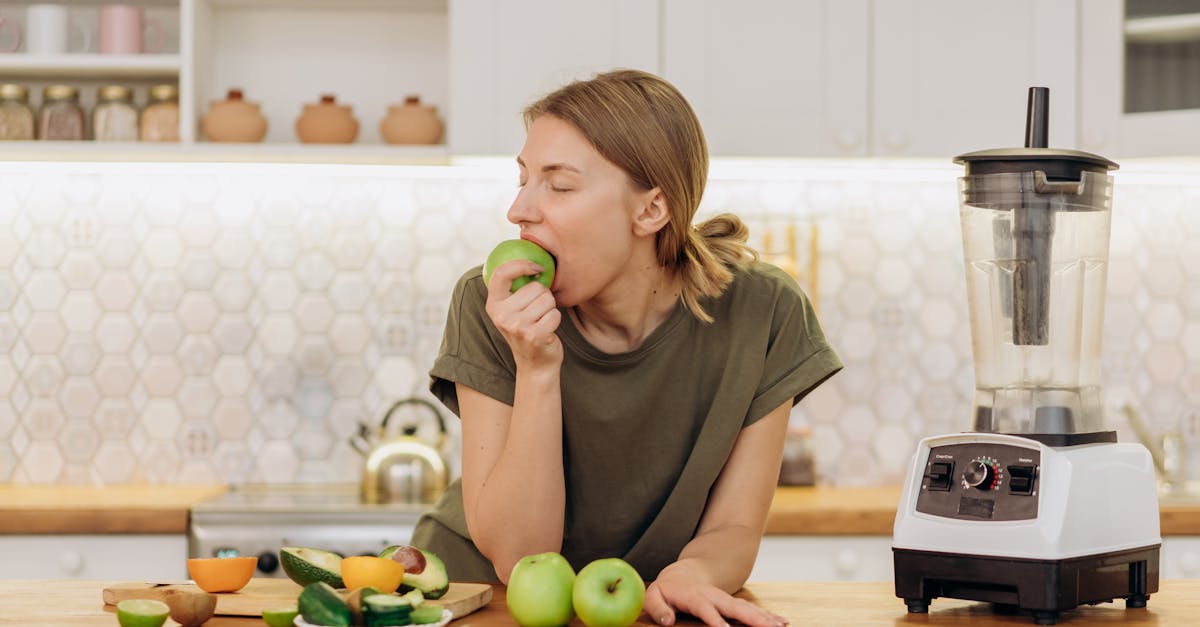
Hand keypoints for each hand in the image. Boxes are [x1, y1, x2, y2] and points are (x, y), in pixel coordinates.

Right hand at [484, 259, 562, 369]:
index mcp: (493, 305)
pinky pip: (555, 314)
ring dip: (550, 309)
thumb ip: (513, 288)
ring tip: (542, 321)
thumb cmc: (527, 330)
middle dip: (544, 296)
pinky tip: (548, 330)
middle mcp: (501, 315)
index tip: (537, 268)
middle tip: (537, 313)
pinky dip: (556, 320)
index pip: (502, 273)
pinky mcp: (534, 335)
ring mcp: (516, 326)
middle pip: (535, 287)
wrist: (535, 364)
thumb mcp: (512, 310)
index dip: (521, 265)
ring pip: (547, 300)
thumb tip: (530, 256)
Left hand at [644, 570, 786, 626]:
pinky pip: (751, 610)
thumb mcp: (654, 596)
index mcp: (694, 596)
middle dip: (751, 618)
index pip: (705, 609)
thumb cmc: (667, 590)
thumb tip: (667, 621)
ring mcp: (726, 599)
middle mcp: (714, 597)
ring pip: (746, 608)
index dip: (715, 619)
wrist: (683, 575)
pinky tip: (781, 621)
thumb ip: (658, 609)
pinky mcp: (733, 605)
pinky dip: (766, 615)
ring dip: (763, 617)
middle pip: (734, 607)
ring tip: (781, 625)